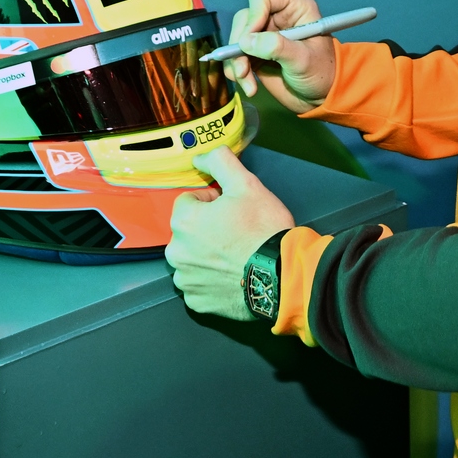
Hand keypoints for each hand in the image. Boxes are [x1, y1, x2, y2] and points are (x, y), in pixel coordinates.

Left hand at [165, 147, 296, 320]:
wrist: (282, 275)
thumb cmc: (263, 230)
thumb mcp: (247, 185)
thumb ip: (220, 162)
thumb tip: (200, 156)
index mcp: (184, 221)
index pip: (189, 200)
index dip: (213, 201)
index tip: (233, 210)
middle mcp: (176, 252)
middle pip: (188, 230)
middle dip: (207, 228)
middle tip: (237, 232)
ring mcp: (185, 280)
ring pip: (192, 258)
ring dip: (207, 255)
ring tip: (236, 255)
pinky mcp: (196, 301)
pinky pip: (199, 284)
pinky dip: (211, 280)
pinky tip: (232, 275)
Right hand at [223, 0, 339, 114]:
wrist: (321, 96)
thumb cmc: (321, 72)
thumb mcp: (303, 59)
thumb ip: (277, 48)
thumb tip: (246, 41)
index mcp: (294, 6)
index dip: (253, 16)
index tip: (248, 41)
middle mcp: (277, 15)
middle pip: (244, 18)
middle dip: (239, 45)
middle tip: (243, 70)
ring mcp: (264, 33)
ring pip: (237, 38)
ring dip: (236, 62)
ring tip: (247, 82)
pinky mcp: (256, 51)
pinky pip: (236, 55)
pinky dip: (237, 71)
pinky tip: (249, 86)